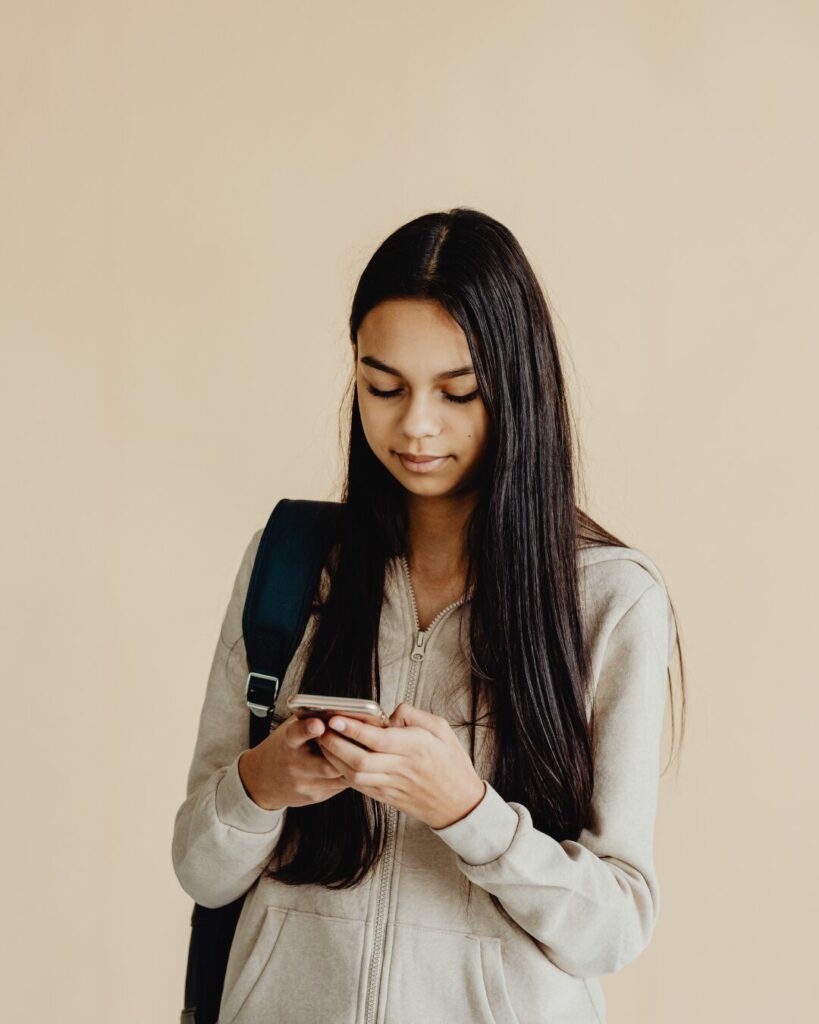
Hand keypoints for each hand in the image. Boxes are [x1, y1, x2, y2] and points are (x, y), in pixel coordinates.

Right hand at [239, 714, 349, 809]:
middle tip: (360, 740)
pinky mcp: (315, 796)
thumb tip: (338, 709)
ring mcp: (305, 784)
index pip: (296, 734)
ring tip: (363, 753)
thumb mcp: (290, 729)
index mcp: (288, 743)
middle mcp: (295, 765)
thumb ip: (309, 720)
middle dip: (345, 753)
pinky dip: (350, 774)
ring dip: (353, 764)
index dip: (307, 729)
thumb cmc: (282, 748)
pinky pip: (340, 786)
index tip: (318, 724)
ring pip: (338, 776)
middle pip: (326, 763)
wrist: (261, 780)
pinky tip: (355, 766)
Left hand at [315, 701, 486, 828]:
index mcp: (416, 748)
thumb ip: (414, 715)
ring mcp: (392, 785)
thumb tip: (389, 713)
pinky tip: (335, 759)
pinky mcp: (386, 796)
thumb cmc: (452, 763)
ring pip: (354, 775)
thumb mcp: (442, 728)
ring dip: (333, 759)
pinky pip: (358, 786)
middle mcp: (402, 768)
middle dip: (334, 744)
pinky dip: (342, 772)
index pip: (377, 739)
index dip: (353, 728)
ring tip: (322, 742)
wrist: (459, 803)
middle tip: (320, 728)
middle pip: (359, 759)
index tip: (335, 717)